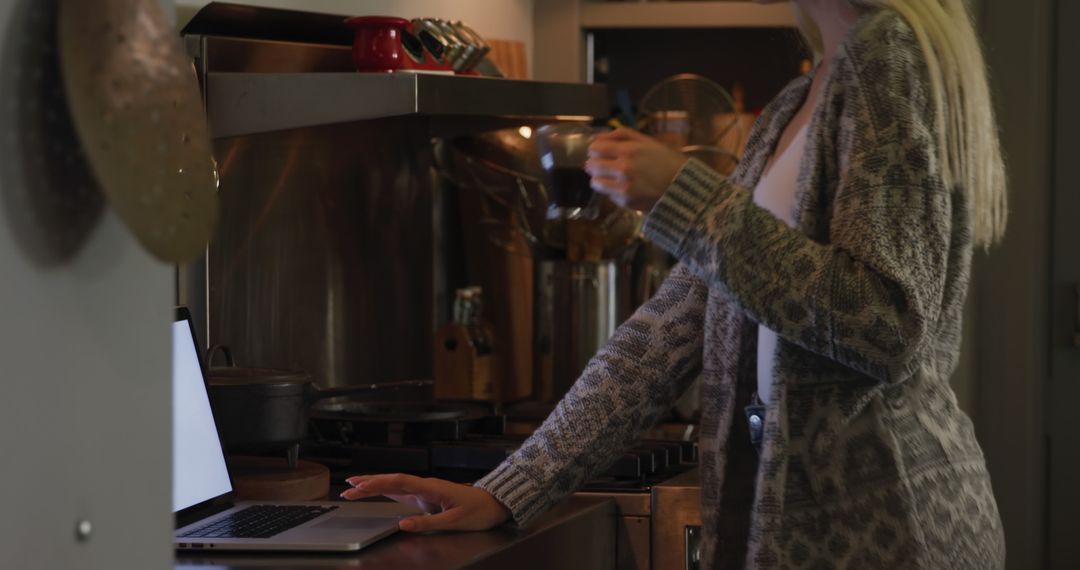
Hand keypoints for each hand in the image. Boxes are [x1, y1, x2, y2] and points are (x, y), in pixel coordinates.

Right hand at [340, 474, 511, 532]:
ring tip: (354, 486)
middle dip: (369, 483)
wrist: (494, 503)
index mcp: (431, 487)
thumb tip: (404, 524)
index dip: (377, 484)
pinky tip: (376, 490)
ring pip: (395, 483)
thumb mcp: (455, 521)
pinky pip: (402, 490)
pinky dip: (386, 490)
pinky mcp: (426, 496)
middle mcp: (426, 485)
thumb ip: (428, 522)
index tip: (359, 486)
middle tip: (347, 486)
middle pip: (392, 480)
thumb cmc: (478, 510)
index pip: (399, 482)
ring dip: (375, 484)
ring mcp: (425, 490)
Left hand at [585, 128, 688, 211]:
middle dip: (596, 164)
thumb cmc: (666, 161)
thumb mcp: (647, 141)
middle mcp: (623, 168)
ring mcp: (623, 187)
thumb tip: (596, 138)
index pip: (595, 148)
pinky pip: (608, 195)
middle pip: (591, 165)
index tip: (602, 152)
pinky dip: (613, 191)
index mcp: (628, 150)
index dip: (596, 150)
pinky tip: (626, 188)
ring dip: (601, 179)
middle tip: (606, 165)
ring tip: (613, 178)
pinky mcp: (625, 202)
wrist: (683, 187)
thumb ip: (621, 135)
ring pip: (595, 182)